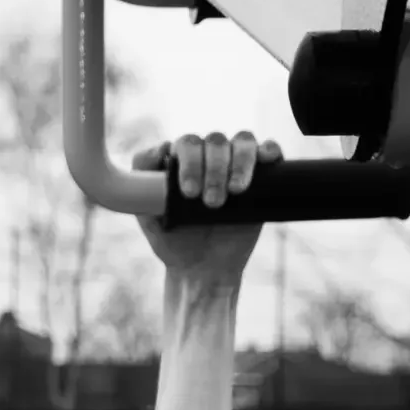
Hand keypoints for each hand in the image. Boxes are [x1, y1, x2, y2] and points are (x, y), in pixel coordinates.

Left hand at [132, 132, 283, 286]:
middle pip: (214, 140)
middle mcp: (208, 157)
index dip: (189, 162)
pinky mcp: (263, 175)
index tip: (188, 194)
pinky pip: (269, 149)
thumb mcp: (148, 217)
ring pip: (242, 140)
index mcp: (181, 161)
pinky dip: (269, 149)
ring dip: (239, 163)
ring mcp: (235, 163)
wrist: (205, 268)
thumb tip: (159, 149)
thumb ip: (141, 187)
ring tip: (234, 193)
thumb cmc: (174, 242)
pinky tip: (266, 160)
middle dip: (213, 169)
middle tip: (210, 203)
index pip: (186, 144)